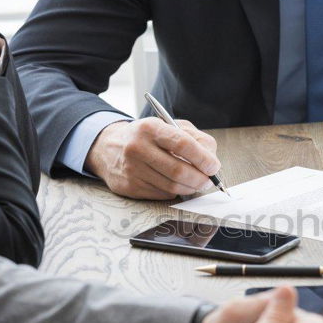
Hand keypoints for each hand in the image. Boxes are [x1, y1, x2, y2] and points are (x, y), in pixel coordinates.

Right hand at [85, 119, 220, 199]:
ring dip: (190, 188)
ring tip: (195, 183)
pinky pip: (161, 195)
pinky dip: (174, 192)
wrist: (109, 147)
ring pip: (171, 187)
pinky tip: (174, 184)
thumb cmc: (149, 137)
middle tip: (208, 180)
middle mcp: (137, 147)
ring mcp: (131, 169)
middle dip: (200, 179)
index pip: (182, 144)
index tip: (213, 167)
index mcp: (150, 128)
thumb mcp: (170, 127)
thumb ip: (195, 139)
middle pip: (178, 171)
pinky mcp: (129, 187)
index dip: (203, 158)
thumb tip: (212, 163)